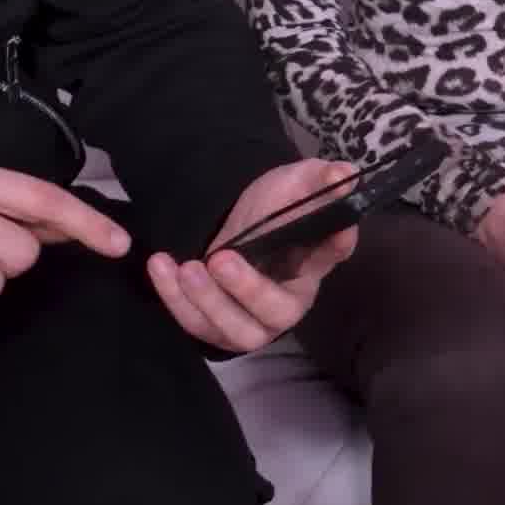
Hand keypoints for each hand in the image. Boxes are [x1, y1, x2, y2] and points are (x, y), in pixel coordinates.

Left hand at [149, 159, 358, 353]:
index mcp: (313, 265)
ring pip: (235, 330)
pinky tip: (161, 265)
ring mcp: (250, 322)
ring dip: (208, 302)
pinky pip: (195, 323)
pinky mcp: (215, 327)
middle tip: (222, 259)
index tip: (337, 229)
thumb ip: (318, 179)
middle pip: (277, 314)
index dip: (335, 246)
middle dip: (248, 291)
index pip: (332, 255)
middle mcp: (287, 302)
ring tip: (187, 268)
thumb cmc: (271, 210)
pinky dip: (174, 298)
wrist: (233, 225)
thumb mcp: (293, 184)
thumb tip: (342, 175)